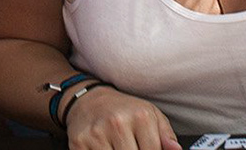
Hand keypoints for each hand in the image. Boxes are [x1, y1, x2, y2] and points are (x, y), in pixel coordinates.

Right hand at [64, 84, 179, 149]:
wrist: (89, 99)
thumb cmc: (124, 110)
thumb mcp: (150, 115)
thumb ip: (166, 135)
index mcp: (140, 116)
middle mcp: (118, 123)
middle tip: (131, 148)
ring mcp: (97, 134)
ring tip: (118, 147)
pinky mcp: (79, 143)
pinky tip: (105, 149)